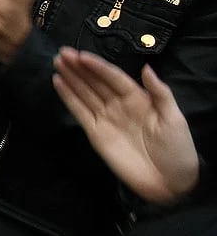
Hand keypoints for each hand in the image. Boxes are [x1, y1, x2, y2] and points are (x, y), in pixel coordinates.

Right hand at [54, 49, 199, 203]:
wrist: (170, 183)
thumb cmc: (177, 149)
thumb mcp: (174, 119)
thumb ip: (160, 93)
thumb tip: (146, 68)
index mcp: (138, 99)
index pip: (114, 77)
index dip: (98, 66)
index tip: (81, 55)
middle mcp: (119, 105)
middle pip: (95, 82)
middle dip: (79, 68)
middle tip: (63, 53)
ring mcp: (105, 119)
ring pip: (85, 93)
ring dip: (71, 78)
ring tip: (57, 62)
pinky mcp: (95, 134)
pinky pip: (79, 112)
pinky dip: (68, 98)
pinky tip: (58, 83)